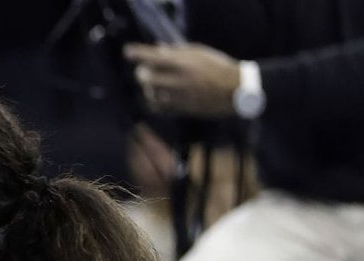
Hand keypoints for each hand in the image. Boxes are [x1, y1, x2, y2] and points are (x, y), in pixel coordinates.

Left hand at [124, 43, 243, 118]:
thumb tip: (159, 48)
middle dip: (142, 73)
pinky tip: (157, 97)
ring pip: (150, 94)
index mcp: (184, 63)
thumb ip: (178, 51)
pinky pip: (158, 108)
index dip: (139, 54)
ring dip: (147, 88)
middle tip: (144, 71)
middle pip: (146, 77)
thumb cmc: (218, 67)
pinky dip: (153, 101)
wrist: (235, 90)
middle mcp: (178, 80)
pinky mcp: (180, 110)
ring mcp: (177, 97)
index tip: (127, 52)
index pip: (154, 57)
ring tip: (153, 84)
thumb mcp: (200, 52)